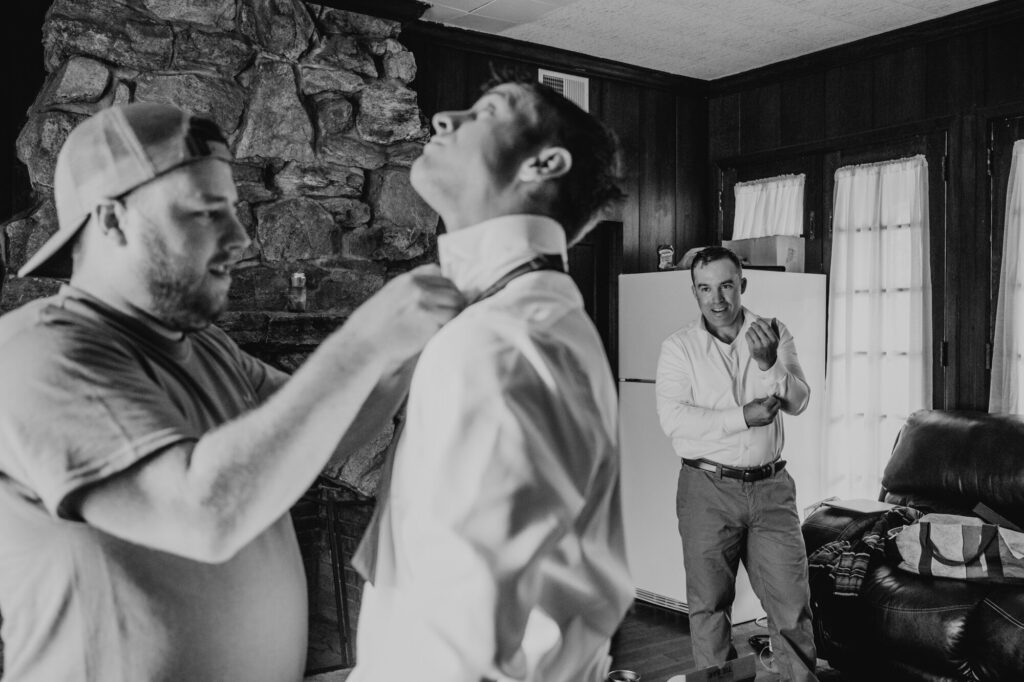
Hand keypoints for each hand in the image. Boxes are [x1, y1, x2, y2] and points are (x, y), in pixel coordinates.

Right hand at [342, 264, 464, 366]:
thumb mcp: (390, 297)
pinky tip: (442, 335)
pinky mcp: (430, 319)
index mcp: (407, 280)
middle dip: (454, 302)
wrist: (362, 345)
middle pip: (451, 289)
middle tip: (451, 318)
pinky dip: (451, 327)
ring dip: (455, 316)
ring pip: (456, 304)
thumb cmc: (373, 327)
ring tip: (446, 328)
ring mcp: (424, 301)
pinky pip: (452, 320)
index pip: (438, 273)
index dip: (446, 287)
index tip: (446, 300)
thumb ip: (411, 292)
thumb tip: (436, 295)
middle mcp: (417, 286)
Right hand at [743, 395, 779, 426]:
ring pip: (777, 410)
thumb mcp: (756, 401)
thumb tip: (771, 396)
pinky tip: (766, 411)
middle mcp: (769, 414)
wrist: (744, 418)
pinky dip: (772, 412)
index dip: (772, 397)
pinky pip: (774, 415)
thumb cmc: (749, 409)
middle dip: (775, 402)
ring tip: (767, 407)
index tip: (770, 397)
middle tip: (771, 400)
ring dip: (774, 407)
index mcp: (765, 407)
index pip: (774, 400)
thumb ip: (765, 399)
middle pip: (778, 405)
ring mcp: (770, 418)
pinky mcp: (769, 422)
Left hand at [746, 317, 779, 369]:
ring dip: (750, 329)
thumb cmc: (771, 347)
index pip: (766, 327)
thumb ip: (775, 328)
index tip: (757, 319)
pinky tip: (748, 333)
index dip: (761, 322)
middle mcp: (767, 342)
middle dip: (754, 325)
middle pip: (758, 329)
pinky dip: (747, 334)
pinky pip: (748, 338)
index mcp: (773, 339)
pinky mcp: (753, 348)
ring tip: (750, 329)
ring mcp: (759, 346)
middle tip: (752, 324)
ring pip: (752, 333)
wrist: (768, 360)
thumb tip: (774, 318)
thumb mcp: (776, 339)